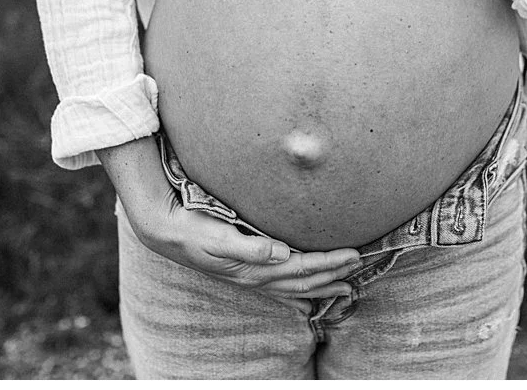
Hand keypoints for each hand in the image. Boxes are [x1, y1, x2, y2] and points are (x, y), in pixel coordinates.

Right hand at [127, 201, 361, 312]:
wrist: (166, 232)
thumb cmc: (192, 230)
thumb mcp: (218, 236)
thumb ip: (249, 246)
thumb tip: (280, 253)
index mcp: (253, 269)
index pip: (301, 268)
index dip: (330, 263)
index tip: (354, 254)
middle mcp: (255, 278)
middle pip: (304, 281)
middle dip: (334, 275)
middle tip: (360, 266)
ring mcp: (250, 278)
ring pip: (296, 287)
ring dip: (323, 286)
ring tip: (347, 288)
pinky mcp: (245, 272)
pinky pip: (280, 288)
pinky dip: (299, 293)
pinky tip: (307, 297)